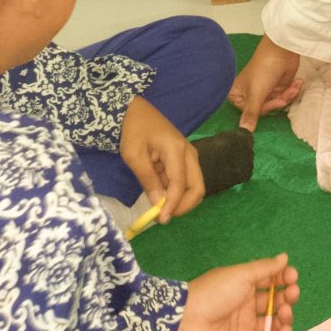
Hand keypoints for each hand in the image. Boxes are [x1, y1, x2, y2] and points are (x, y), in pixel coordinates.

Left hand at [120, 98, 205, 220]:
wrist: (135, 110)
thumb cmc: (133, 130)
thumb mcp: (134, 156)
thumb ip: (148, 180)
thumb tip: (158, 204)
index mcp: (176, 150)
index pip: (180, 184)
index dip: (172, 204)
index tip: (161, 219)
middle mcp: (189, 154)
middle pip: (197, 188)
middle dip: (183, 206)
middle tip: (164, 216)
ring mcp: (189, 156)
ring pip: (194, 186)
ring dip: (180, 201)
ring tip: (160, 208)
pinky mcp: (184, 159)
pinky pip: (185, 181)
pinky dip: (176, 193)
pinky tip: (159, 195)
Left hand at [174, 254, 297, 330]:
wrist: (188, 321)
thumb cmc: (214, 292)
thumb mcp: (240, 275)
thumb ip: (265, 268)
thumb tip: (285, 257)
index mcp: (245, 286)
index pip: (271, 282)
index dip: (284, 279)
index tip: (292, 277)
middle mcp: (248, 306)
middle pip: (276, 302)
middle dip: (288, 297)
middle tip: (291, 294)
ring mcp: (247, 327)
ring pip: (275, 323)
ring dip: (286, 317)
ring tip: (284, 312)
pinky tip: (284, 329)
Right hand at [229, 37, 302, 128]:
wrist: (283, 51)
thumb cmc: (264, 69)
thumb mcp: (256, 93)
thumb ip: (251, 114)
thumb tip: (243, 133)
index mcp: (238, 94)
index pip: (250, 113)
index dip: (263, 108)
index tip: (272, 101)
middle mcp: (250, 94)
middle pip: (265, 110)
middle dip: (277, 102)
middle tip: (283, 97)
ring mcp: (265, 91)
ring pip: (277, 104)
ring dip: (287, 96)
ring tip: (292, 87)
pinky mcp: (278, 87)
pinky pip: (285, 97)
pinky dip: (292, 91)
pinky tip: (296, 83)